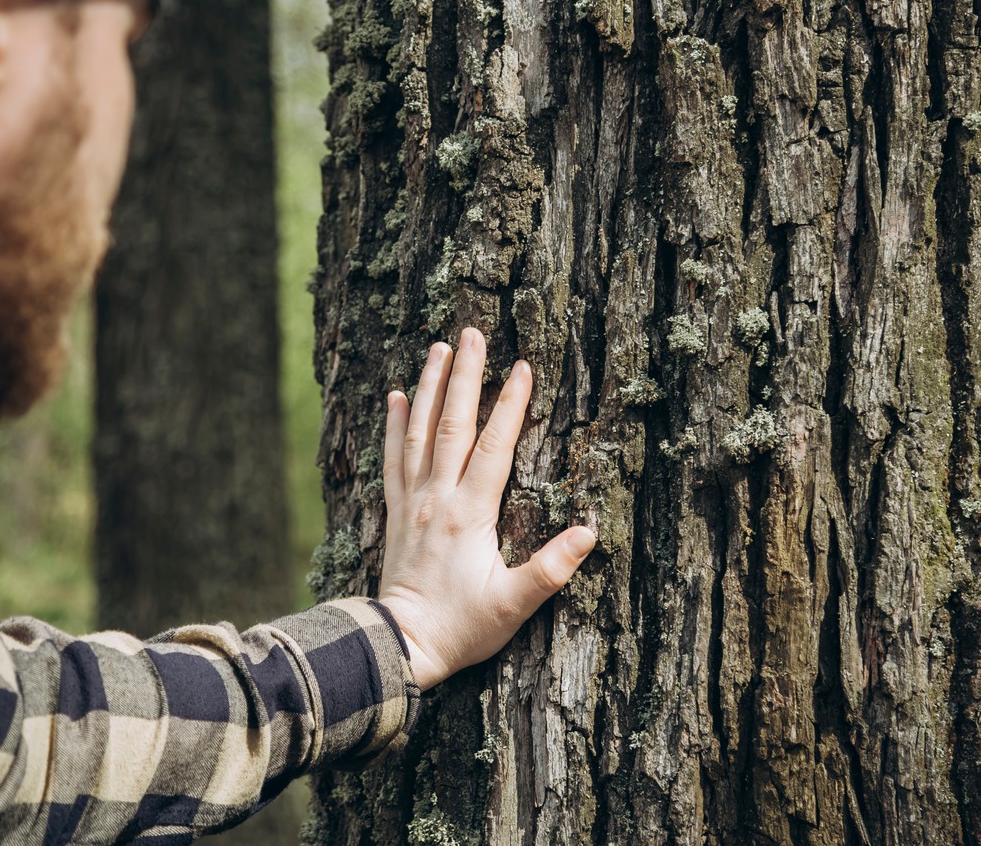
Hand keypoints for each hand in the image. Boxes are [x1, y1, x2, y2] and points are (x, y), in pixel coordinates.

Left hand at [377, 327, 597, 690]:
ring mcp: (412, 502)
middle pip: (452, 425)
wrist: (401, 646)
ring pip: (419, 432)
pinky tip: (394, 397)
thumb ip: (551, 569)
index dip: (511, 406)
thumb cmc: (462, 628)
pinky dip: (393, 426)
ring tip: (437, 348)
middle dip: (465, 377)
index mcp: (469, 514)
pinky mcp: (395, 513)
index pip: (494, 447)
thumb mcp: (513, 604)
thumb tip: (589, 532)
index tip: (523, 367)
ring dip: (428, 387)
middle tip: (472, 333)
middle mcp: (437, 498)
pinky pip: (392, 459)